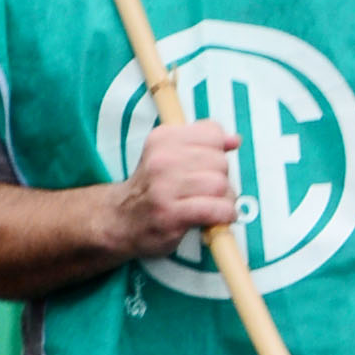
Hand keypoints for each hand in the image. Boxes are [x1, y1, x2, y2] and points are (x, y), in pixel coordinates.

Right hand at [109, 115, 247, 259]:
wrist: (120, 220)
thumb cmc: (152, 189)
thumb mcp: (170, 155)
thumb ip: (204, 144)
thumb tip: (234, 140)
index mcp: (162, 138)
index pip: (213, 134)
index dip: (218, 152)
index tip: (207, 166)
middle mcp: (162, 159)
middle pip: (220, 161)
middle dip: (222, 179)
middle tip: (208, 191)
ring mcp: (164, 187)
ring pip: (220, 185)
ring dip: (225, 199)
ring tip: (212, 205)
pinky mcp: (171, 214)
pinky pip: (216, 209)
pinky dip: (224, 215)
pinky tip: (218, 218)